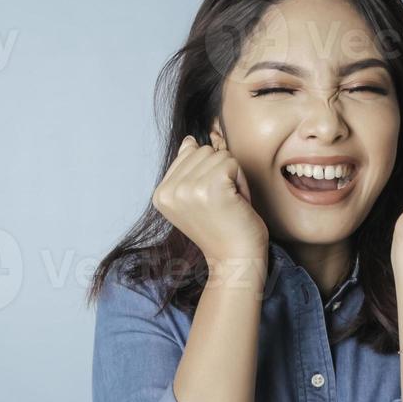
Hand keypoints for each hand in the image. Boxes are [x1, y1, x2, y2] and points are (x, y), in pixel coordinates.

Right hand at [153, 135, 268, 264]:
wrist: (235, 261)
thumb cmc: (222, 230)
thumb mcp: (195, 198)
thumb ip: (187, 169)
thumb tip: (189, 140)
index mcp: (161, 194)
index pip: (188, 153)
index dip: (207, 174)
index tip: (209, 203)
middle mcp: (169, 191)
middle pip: (204, 151)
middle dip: (220, 174)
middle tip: (222, 205)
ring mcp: (188, 188)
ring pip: (219, 155)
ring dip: (233, 178)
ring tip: (229, 204)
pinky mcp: (211, 186)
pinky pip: (233, 162)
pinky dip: (241, 182)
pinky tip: (236, 203)